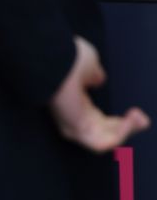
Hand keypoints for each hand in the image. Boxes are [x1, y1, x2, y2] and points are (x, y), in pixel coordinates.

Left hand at [49, 36, 149, 152]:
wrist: (57, 59)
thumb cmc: (68, 58)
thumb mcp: (88, 64)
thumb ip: (95, 75)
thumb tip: (98, 79)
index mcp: (75, 101)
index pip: (99, 120)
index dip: (119, 120)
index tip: (136, 113)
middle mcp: (74, 116)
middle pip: (105, 133)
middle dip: (128, 127)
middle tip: (143, 118)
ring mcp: (75, 126)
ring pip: (107, 140)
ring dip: (128, 130)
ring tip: (140, 117)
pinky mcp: (79, 131)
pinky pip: (106, 141)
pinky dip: (123, 132)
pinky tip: (132, 117)